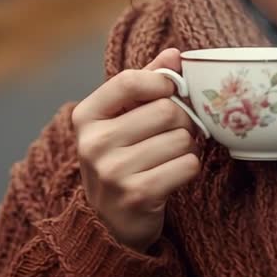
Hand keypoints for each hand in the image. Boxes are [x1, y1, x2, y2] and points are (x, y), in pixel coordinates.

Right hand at [71, 47, 202, 252]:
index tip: (170, 91)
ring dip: (188, 145)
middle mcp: (93, 144)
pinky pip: (188, 164)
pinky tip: (174, 174)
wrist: (112, 223)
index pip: (129, 80)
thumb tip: (174, 53)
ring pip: (181, 138)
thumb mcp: (123, 118)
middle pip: (166, 109)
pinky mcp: (137, 195)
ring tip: (171, 155)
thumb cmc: (123, 158)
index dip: (161, 82)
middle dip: (182, 119)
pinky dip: (190, 167)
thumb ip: (147, 82)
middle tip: (176, 131)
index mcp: (86, 116)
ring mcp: (112, 172)